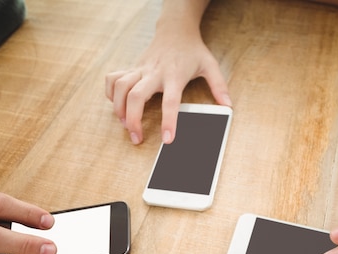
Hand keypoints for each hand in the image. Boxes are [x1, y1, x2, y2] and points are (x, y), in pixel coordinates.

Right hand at [105, 0, 230, 144]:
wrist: (176, 29)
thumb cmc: (192, 50)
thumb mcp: (210, 66)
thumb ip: (219, 87)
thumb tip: (228, 106)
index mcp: (174, 75)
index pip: (170, 101)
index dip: (168, 121)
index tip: (167, 139)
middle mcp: (154, 72)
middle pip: (136, 96)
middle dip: (133, 119)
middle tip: (136, 138)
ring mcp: (140, 69)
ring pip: (120, 87)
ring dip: (118, 109)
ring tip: (125, 125)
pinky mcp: (132, 67)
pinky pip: (113, 78)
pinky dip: (109, 93)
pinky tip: (116, 105)